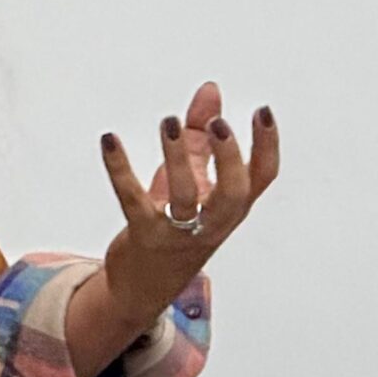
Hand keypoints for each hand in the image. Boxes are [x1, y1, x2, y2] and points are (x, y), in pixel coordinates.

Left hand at [94, 85, 280, 324]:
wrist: (143, 285)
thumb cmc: (175, 226)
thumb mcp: (194, 178)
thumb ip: (201, 133)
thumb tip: (210, 90)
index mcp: (231, 207)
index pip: (262, 177)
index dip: (267, 145)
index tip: (261, 112)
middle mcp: (212, 222)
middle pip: (234, 194)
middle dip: (229, 158)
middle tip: (218, 125)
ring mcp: (178, 232)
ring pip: (185, 197)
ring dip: (178, 158)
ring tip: (170, 123)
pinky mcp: (143, 236)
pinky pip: (133, 200)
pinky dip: (120, 169)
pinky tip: (110, 141)